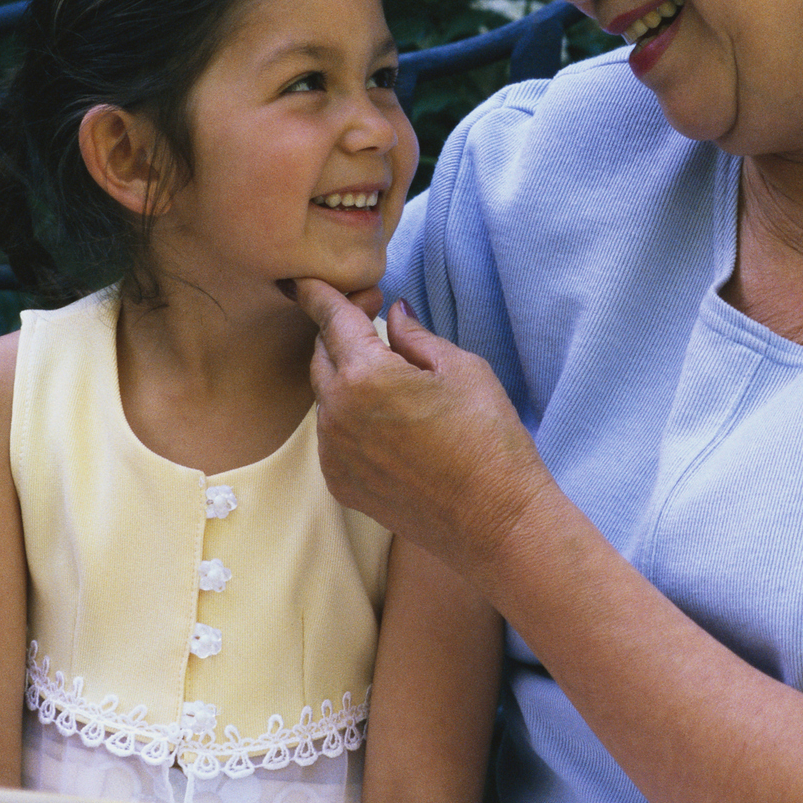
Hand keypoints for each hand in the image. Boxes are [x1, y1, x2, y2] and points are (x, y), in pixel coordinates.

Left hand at [291, 278, 548, 575]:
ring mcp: (334, 454)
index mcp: (365, 375)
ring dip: (346, 379)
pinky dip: (348, 419)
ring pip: (325, 398)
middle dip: (339, 333)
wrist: (496, 522)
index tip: (306, 280)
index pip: (330, 319)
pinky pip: (332, 436)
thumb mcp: (462, 369)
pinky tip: (388, 423)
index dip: (319, 294)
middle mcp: (337, 414)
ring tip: (392, 380)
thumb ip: (415, 336)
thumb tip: (392, 313)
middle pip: (321, 355)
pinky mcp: (340, 485)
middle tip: (373, 319)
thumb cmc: (488, 440)